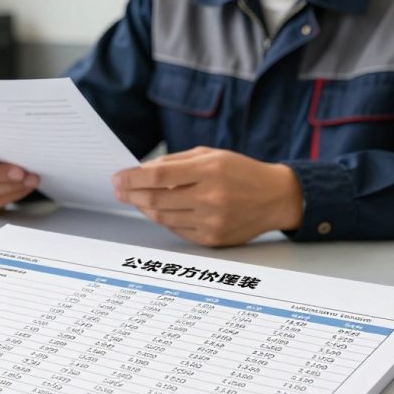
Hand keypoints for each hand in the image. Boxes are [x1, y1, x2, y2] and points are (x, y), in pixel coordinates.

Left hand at [112, 147, 302, 246]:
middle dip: (131, 194)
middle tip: (119, 190)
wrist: (276, 198)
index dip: (132, 178)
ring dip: (144, 208)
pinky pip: (177, 230)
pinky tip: (158, 210)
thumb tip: (142, 171)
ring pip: (163, 217)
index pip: (159, 176)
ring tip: (136, 199)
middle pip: (156, 200)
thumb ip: (177, 162)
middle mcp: (211, 197)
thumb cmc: (241, 172)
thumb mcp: (212, 155)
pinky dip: (163, 219)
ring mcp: (212, 221)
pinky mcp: (213, 238)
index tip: (117, 178)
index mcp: (210, 170)